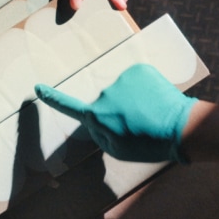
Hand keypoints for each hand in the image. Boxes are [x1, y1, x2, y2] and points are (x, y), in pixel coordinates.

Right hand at [34, 63, 194, 163]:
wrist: (180, 128)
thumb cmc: (149, 145)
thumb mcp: (117, 149)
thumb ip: (100, 133)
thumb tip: (95, 118)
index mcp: (97, 116)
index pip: (69, 107)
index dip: (52, 98)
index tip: (37, 88)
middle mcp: (105, 94)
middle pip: (105, 102)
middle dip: (117, 112)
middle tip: (138, 125)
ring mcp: (122, 79)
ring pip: (122, 90)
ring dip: (133, 99)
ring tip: (150, 113)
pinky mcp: (139, 69)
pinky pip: (136, 79)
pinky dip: (144, 88)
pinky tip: (156, 100)